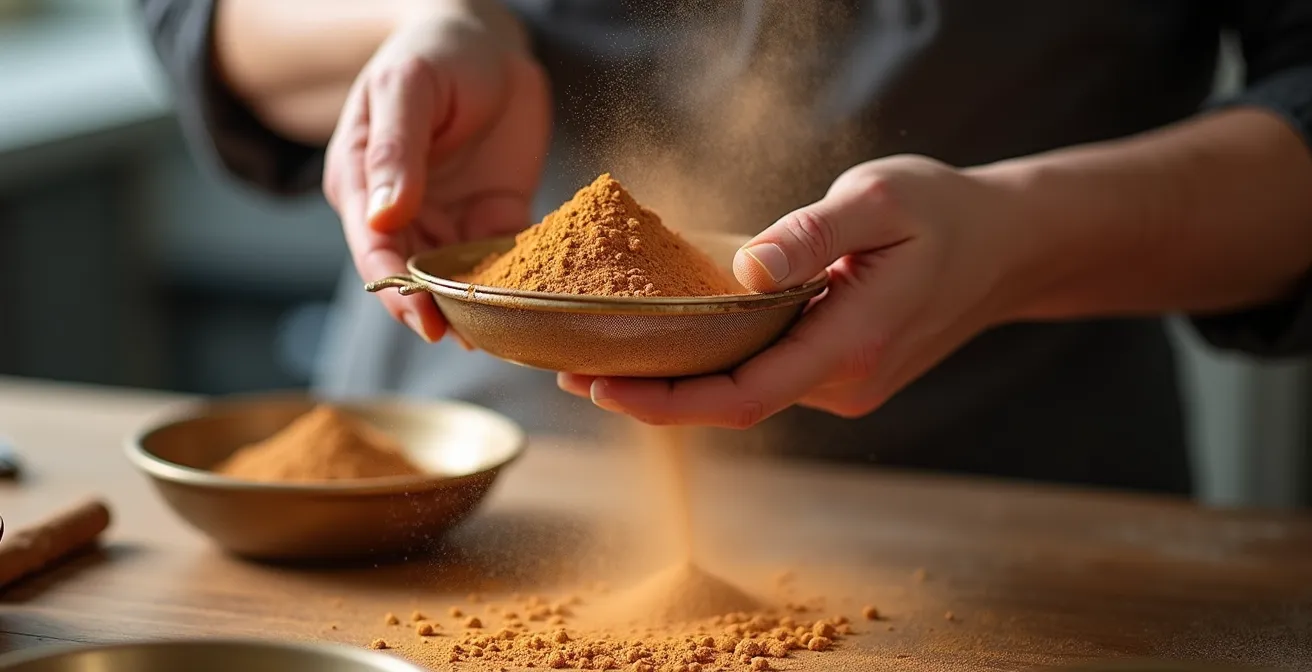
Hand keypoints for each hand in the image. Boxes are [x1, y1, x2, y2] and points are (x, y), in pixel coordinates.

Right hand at [324, 7, 549, 341]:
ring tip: (501, 336)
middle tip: (465, 339)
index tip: (422, 317)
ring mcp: (450, 216)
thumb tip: (384, 217)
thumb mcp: (407, 89)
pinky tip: (534, 303)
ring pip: (458, 276)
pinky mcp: (495, 214)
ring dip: (476, 305)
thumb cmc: (435, 52)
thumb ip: (396, 152)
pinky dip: (516, 281)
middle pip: (413, 274)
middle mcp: (403, 209)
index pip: (373, 248)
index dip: (394, 288)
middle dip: (436, 309)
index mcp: (363, 182)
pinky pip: (505, 257)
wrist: (489, 39)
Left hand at [558, 155, 1027, 426]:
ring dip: (677, 381)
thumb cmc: (945, 214)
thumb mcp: (880, 201)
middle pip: (731, 402)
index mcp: (852, 343)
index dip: (667, 401)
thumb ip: (812, 235)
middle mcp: (845, 382)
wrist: (1007, 247)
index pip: (742, 395)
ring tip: (601, 352)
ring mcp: (844, 386)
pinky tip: (670, 340)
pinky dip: (712, 366)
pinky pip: (764, 377)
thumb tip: (745, 266)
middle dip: (650, 393)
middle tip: (570, 368)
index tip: (601, 385)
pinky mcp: (840, 375)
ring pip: (746, 393)